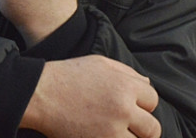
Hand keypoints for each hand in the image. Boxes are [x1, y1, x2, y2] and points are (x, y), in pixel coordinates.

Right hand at [21, 55, 160, 137]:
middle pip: (152, 128)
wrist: (42, 94)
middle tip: (132, 128)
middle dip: (144, 129)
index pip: (153, 101)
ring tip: (118, 133)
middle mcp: (123, 110)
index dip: (144, 104)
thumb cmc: (70, 76)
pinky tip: (108, 137)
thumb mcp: (102, 64)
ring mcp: (110, 131)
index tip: (133, 108)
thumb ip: (128, 73)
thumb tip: (147, 85)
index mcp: (126, 86)